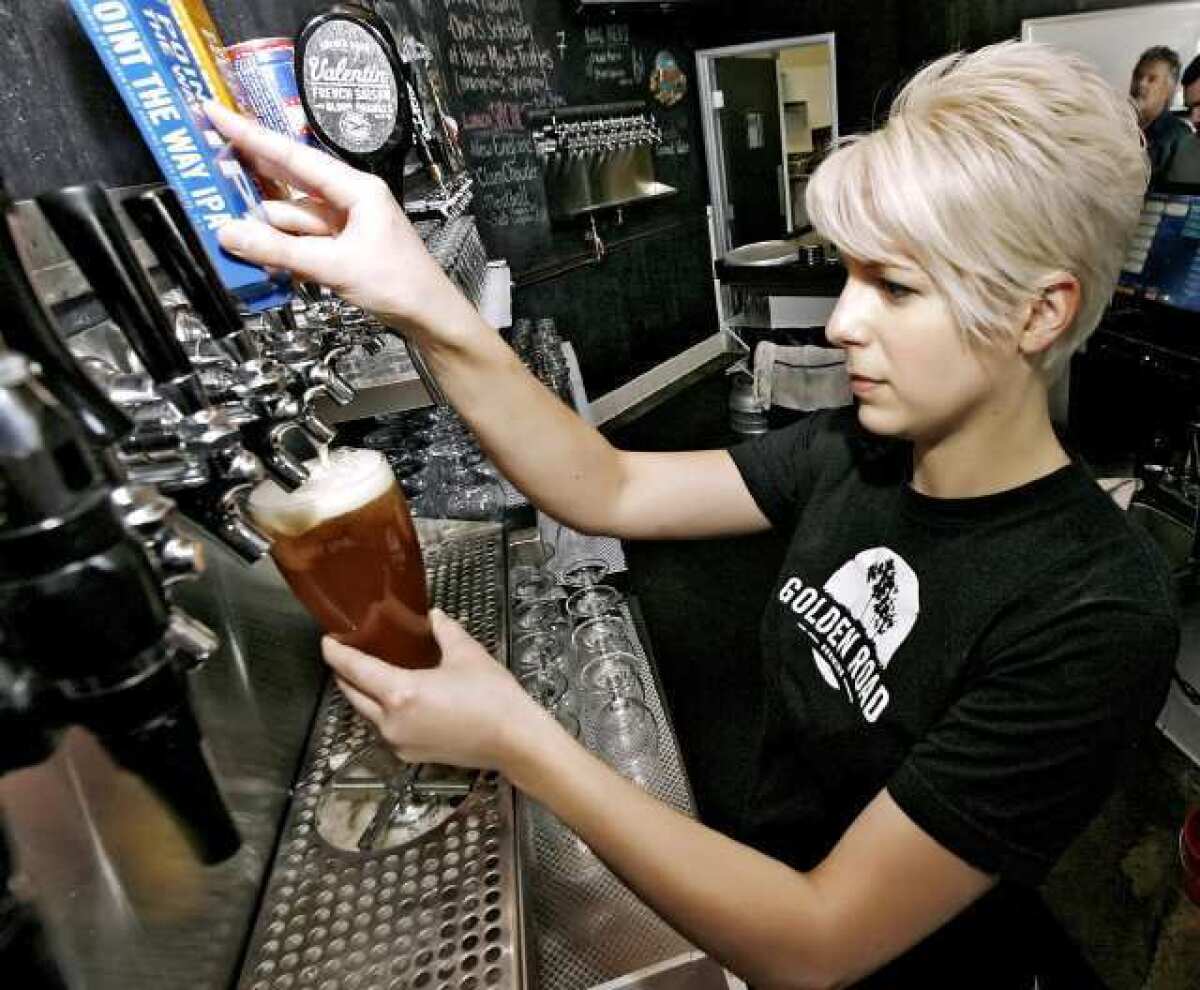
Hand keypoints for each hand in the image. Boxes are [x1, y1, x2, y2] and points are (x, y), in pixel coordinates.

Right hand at [203, 101, 466, 335]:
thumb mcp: (334, 267)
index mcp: (356, 189)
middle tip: (208, 168)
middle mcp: (349, 199)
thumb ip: (280, 251)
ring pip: (292, 218)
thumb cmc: (399, 284)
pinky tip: (262, 260)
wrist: (429, 317)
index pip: (294, 156)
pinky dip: (283, 250)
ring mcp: (345, 225)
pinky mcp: (342, 248)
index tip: (215, 112)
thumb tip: (230, 234)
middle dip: (251, 181)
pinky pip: (302, 241)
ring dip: (267, 231)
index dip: (251, 135)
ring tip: (232, 238)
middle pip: (288, 183)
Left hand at [322, 608, 548, 770]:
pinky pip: (386, 728)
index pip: (355, 669)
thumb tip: (434, 616)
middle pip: (353, 694)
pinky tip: (397, 696)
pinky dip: (383, 710)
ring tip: (371, 671)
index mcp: (400, 693)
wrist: (514, 740)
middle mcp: (391, 721)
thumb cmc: (492, 696)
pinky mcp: (411, 755)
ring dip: (364, 692)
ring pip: (368, 713)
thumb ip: (444, 631)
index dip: (337, 653)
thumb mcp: (467, 654)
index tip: (327, 639)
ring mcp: (399, 742)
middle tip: (347, 651)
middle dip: (345, 672)